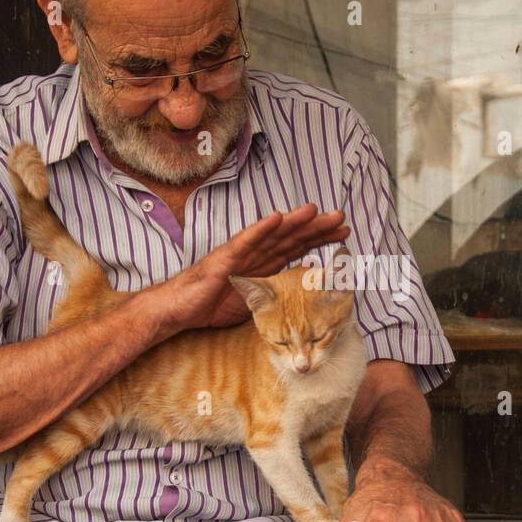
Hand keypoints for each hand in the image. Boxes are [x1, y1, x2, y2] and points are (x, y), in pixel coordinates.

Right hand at [155, 204, 348, 331]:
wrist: (179, 310)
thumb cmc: (212, 306)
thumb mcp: (254, 304)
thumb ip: (275, 296)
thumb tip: (301, 301)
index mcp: (263, 264)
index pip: (297, 248)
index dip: (319, 240)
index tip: (343, 234)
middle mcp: (254, 254)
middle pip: (290, 237)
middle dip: (316, 227)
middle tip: (340, 217)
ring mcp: (239, 253)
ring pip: (271, 234)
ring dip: (294, 222)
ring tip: (314, 211)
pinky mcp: (224, 258)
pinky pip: (245, 241)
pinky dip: (261, 229)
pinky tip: (277, 218)